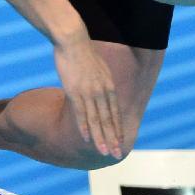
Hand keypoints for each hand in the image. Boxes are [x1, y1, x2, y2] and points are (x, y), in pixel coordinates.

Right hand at [54, 35, 122, 157]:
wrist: (73, 40)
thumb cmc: (83, 51)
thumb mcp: (99, 66)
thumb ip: (102, 80)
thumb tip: (103, 86)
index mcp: (109, 86)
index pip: (115, 112)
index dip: (118, 129)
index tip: (121, 142)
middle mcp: (102, 92)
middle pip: (108, 120)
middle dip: (113, 139)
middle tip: (117, 154)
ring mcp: (89, 93)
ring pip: (96, 120)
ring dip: (100, 138)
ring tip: (104, 152)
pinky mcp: (75, 91)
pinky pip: (81, 113)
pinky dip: (84, 127)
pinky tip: (86, 138)